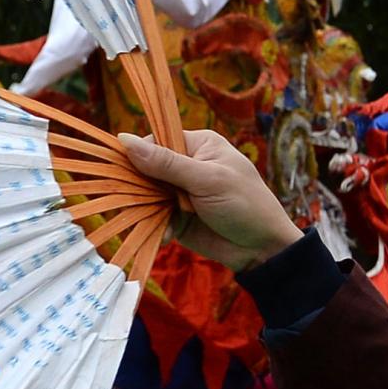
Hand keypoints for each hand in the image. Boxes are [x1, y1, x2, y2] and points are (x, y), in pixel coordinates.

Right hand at [118, 130, 303, 271]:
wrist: (263, 249)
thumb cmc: (245, 205)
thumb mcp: (207, 180)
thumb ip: (166, 163)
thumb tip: (124, 139)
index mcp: (198, 145)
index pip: (157, 140)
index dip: (138, 153)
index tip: (125, 168)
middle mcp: (186, 165)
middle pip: (145, 167)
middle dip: (138, 184)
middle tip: (135, 198)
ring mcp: (179, 192)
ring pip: (146, 194)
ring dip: (145, 208)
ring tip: (152, 219)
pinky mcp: (176, 217)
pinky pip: (153, 217)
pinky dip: (155, 226)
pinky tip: (165, 235)